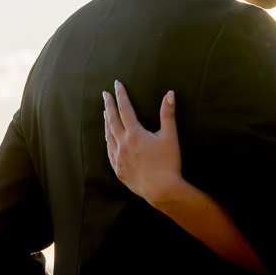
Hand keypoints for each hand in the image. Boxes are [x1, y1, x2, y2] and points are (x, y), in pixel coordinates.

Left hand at [103, 81, 182, 205]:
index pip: (125, 108)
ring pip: (108, 136)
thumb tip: (169, 94)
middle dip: (109, 105)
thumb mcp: (170, 136)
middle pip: (112, 120)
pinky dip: (108, 141)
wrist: (162, 190)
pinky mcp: (119, 170)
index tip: (116, 84)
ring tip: (105, 113)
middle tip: (105, 94)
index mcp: (135, 134)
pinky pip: (109, 152)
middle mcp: (123, 144)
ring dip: (107, 122)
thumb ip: (168, 113)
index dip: (121, 95)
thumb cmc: (169, 163)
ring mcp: (119, 158)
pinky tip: (108, 138)